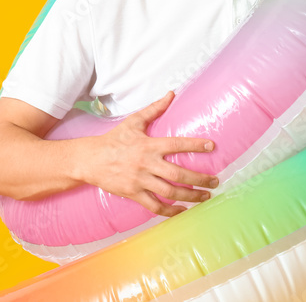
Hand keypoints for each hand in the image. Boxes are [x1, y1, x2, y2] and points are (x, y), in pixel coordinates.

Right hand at [82, 91, 218, 216]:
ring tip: (206, 196)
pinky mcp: (133, 194)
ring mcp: (140, 181)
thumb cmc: (114, 139)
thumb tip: (172, 94)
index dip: (195, 145)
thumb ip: (154, 109)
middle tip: (215, 180)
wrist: (90, 160)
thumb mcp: (133, 122)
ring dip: (191, 196)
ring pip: (170, 192)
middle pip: (178, 174)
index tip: (212, 146)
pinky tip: (183, 210)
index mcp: (148, 145)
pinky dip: (170, 211)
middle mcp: (146, 164)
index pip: (176, 144)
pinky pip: (155, 206)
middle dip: (200, 179)